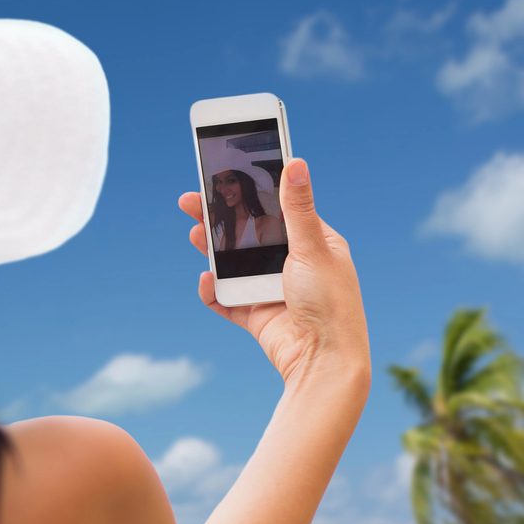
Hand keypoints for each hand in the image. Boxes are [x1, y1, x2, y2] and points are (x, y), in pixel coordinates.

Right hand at [179, 157, 367, 389]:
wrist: (324, 362)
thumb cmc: (331, 303)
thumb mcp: (313, 248)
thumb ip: (297, 208)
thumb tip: (296, 162)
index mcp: (314, 243)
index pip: (277, 208)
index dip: (251, 191)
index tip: (226, 173)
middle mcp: (292, 264)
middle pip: (248, 234)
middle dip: (220, 218)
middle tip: (192, 201)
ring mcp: (272, 290)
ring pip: (234, 265)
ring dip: (212, 250)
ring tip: (194, 234)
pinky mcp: (257, 315)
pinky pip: (226, 300)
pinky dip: (212, 292)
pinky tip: (205, 281)